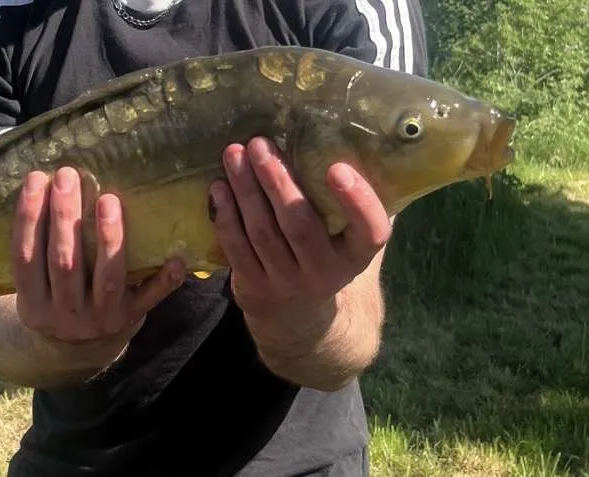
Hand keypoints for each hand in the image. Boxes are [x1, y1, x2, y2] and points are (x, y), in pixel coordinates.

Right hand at [11, 166, 186, 346]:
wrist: (80, 350)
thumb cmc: (56, 297)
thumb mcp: (36, 286)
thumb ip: (38, 249)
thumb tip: (44, 183)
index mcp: (32, 303)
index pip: (25, 257)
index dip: (28, 217)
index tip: (35, 177)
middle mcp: (64, 315)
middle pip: (64, 263)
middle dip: (65, 217)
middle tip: (68, 175)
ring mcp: (100, 319)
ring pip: (106, 278)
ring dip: (108, 238)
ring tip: (108, 199)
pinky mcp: (130, 318)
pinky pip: (150, 299)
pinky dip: (164, 280)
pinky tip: (176, 259)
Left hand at [208, 137, 391, 320]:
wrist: (299, 315)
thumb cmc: (328, 252)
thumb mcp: (351, 235)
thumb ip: (359, 200)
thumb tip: (361, 139)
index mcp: (357, 255)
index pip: (370, 232)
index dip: (357, 202)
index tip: (338, 168)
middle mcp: (324, 273)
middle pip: (300, 226)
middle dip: (277, 182)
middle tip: (259, 144)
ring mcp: (286, 282)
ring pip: (263, 233)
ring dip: (245, 191)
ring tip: (234, 154)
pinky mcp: (253, 286)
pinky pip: (236, 248)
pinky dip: (225, 215)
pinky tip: (218, 187)